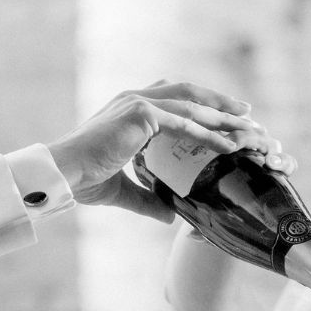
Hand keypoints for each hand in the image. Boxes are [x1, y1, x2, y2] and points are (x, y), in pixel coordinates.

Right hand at [46, 79, 291, 219]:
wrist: (62, 173)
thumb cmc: (83, 180)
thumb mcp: (122, 191)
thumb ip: (148, 200)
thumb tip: (170, 217)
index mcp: (131, 111)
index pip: (175, 100)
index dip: (201, 107)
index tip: (225, 118)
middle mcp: (136, 99)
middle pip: (189, 93)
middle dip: (220, 102)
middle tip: (247, 113)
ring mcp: (139, 103)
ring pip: (192, 103)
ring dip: (223, 114)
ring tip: (248, 124)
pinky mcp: (141, 114)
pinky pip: (183, 122)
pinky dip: (208, 133)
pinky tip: (228, 145)